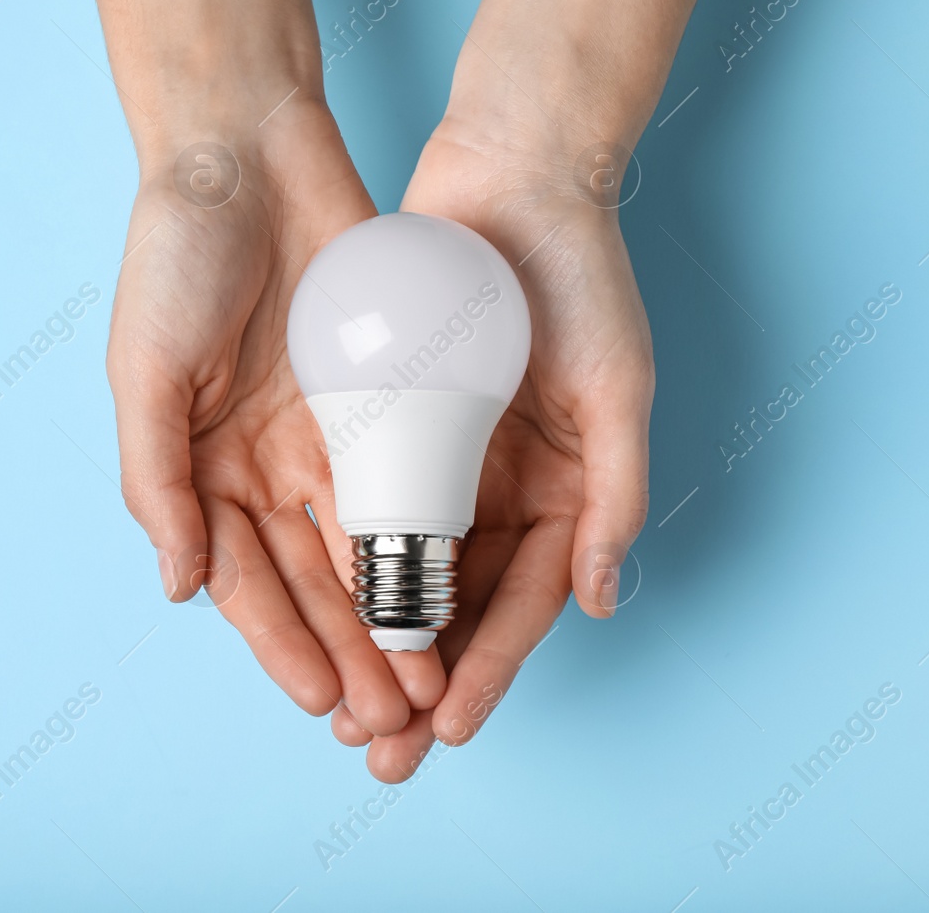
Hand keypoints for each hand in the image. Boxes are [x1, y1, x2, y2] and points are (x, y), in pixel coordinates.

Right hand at [108, 96, 445, 737]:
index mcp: (202, 468)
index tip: (324, 702)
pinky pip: (410, 475)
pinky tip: (457, 585)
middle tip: (392, 716)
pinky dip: (428, 534)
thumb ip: (158, 481)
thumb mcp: (144, 370)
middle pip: (315, 580)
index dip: (283, 645)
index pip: (247, 581)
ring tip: (430, 678)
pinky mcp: (384, 390)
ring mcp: (329, 429)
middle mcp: (267, 462)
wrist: (248, 150)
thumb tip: (179, 589)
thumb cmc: (175, 255)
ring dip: (397, 615)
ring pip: (370, 544)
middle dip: (352, 651)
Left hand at [327, 115, 654, 779]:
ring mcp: (443, 453)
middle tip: (378, 753)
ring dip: (369, 641)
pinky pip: (363, 500)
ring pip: (400, 569)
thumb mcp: (618, 387)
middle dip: (417, 683)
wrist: (514, 175)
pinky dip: (341, 558)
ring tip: (336, 707)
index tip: (449, 729)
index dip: (488, 670)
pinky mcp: (391, 415)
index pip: (522, 603)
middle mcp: (501, 486)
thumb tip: (597, 603)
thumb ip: (615, 496)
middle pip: (455, 606)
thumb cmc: (584, 277)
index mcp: (563, 491)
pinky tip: (309, 605)